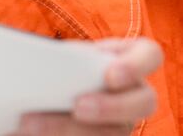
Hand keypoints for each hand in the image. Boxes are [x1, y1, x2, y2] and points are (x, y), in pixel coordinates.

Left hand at [9, 38, 162, 134]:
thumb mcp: (59, 61)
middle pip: (145, 102)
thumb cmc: (55, 71)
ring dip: (72, 129)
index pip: (150, 55)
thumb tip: (37, 59)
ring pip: (116, 132)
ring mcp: (123, 122)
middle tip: (78, 107)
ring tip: (33, 125)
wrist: (43, 102)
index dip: (135, 66)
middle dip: (112, 107)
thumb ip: (60, 60)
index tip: (109, 76)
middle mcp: (133, 93)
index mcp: (125, 60)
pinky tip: (36, 133)